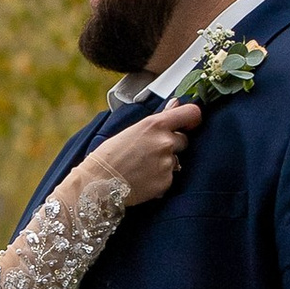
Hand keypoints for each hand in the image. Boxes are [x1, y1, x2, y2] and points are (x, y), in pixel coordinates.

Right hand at [83, 102, 203, 208]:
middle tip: (150, 152)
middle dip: (173, 145)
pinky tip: (143, 179)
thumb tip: (176, 104)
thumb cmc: (109, 155)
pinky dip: (160, 180)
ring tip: (142, 168)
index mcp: (155, 125)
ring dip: (165, 163)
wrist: (97, 184)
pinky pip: (170, 178)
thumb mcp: (133, 130)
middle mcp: (165, 142)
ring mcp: (167, 163)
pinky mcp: (166, 182)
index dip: (192, 118)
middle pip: (184, 140)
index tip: (190, 123)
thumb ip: (159, 118)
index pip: (191, 114)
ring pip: (176, 161)